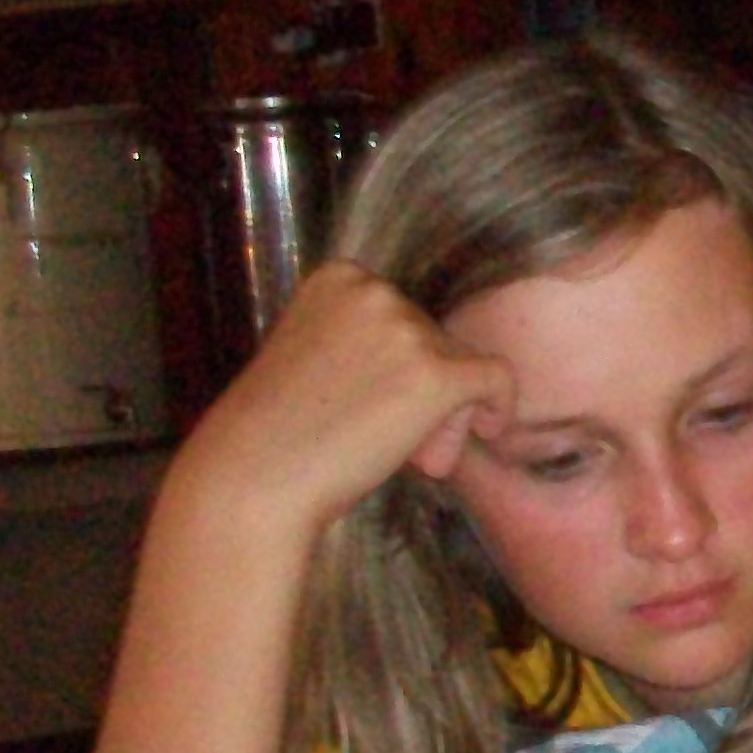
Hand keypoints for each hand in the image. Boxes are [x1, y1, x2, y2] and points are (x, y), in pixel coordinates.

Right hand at [165, 262, 517, 550]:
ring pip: (460, 364)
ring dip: (442, 411)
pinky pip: (496, 379)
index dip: (397, 363)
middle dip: (420, 387)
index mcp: (338, 275)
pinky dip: (498, 406)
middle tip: (380, 434)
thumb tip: (419, 355)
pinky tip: (487, 429)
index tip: (369, 400)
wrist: (254, 477)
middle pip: (433, 336)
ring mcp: (404, 328)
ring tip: (398, 449)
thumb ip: (360, 339)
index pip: (402, 314)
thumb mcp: (311, 353)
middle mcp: (373, 289)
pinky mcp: (434, 373)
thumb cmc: (275, 430)